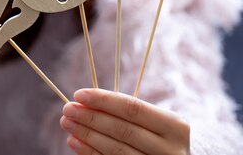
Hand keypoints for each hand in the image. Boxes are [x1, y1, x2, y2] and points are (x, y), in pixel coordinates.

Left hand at [60, 88, 189, 154]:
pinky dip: (90, 152)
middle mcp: (170, 149)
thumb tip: (84, 101)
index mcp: (175, 126)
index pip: (133, 108)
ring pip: (116, 150)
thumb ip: (125, 113)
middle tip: (67, 108)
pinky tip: (74, 142)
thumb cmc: (157, 137)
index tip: (79, 94)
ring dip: (86, 135)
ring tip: (67, 123)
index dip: (104, 100)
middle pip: (123, 130)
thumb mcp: (152, 123)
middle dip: (91, 117)